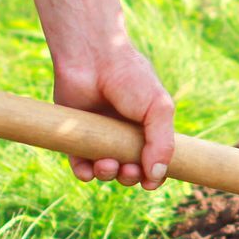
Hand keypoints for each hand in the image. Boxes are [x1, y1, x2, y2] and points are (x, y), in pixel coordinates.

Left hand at [52, 46, 175, 189]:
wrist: (93, 58)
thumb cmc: (130, 79)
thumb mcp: (159, 110)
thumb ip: (163, 144)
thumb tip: (155, 177)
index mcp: (147, 131)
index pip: (155, 164)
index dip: (154, 177)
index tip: (151, 181)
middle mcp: (123, 137)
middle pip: (130, 172)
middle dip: (130, 177)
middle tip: (128, 170)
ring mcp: (99, 137)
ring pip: (106, 171)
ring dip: (108, 175)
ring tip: (107, 164)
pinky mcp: (75, 136)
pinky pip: (80, 165)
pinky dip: (85, 173)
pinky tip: (89, 168)